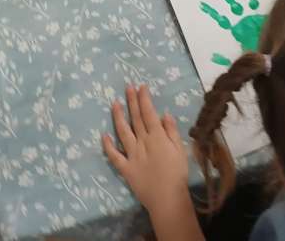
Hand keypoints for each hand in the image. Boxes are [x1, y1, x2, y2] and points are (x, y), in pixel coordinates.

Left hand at [103, 85, 189, 215]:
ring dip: (118, 116)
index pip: (148, 113)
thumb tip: (164, 114)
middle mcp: (142, 142)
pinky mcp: (125, 168)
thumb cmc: (177, 174)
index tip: (140, 86)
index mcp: (157, 136)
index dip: (144, 99)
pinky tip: (104, 135)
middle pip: (135, 118)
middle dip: (132, 101)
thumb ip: (171, 131)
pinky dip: (108, 146)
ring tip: (114, 103)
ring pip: (123, 132)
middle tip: (127, 87)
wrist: (167, 198)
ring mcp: (132, 155)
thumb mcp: (180, 150)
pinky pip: (114, 156)